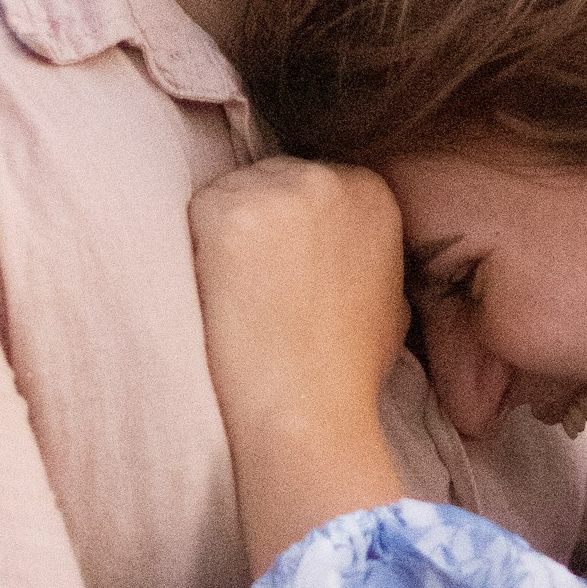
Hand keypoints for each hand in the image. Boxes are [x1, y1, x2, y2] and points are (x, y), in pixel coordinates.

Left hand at [190, 160, 410, 570]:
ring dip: (226, 234)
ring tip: (242, 294)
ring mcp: (280, 189)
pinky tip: (220, 290)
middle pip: (269, 177)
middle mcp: (331, 178)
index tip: (285, 270)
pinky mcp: (231, 211)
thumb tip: (338, 244)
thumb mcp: (389, 293)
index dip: (290, 227)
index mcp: (374, 191)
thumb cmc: (346, 367)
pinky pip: (198, 212)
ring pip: (232, 192)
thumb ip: (366, 249)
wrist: (309, 410)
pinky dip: (198, 248)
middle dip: (259, 222)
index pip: (309, 182)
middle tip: (259, 285)